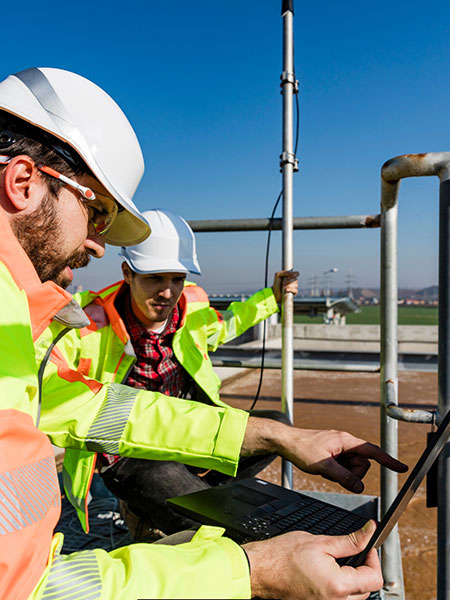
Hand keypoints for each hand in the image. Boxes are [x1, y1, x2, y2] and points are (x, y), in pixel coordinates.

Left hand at [242, 418, 406, 492]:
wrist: (285, 441)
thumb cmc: (301, 448)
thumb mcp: (323, 466)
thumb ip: (343, 477)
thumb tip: (360, 486)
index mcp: (346, 441)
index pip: (372, 451)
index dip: (388, 460)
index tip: (402, 468)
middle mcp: (345, 443)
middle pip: (363, 464)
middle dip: (353, 473)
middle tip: (333, 472)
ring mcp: (340, 448)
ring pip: (353, 468)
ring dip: (343, 473)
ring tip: (326, 469)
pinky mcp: (334, 454)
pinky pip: (344, 468)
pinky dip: (337, 472)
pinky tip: (324, 469)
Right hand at [243, 520, 382, 599]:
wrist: (261, 570)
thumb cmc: (283, 556)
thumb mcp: (321, 542)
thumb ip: (351, 540)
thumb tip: (369, 532)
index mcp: (338, 586)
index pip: (374, 578)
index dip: (373, 559)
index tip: (367, 548)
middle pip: (367, 590)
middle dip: (364, 569)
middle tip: (353, 552)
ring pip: (355, 597)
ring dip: (353, 581)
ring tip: (338, 563)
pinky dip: (340, 589)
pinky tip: (329, 573)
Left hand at [272, 269, 298, 302]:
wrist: (275, 291)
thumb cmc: (276, 283)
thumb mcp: (278, 275)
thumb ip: (284, 272)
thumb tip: (290, 274)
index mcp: (291, 276)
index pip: (297, 273)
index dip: (294, 274)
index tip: (288, 277)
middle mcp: (293, 281)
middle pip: (296, 280)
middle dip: (288, 281)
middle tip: (283, 283)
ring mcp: (294, 286)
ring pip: (296, 285)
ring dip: (289, 286)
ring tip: (283, 287)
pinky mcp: (294, 292)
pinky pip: (296, 290)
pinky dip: (291, 290)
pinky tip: (286, 290)